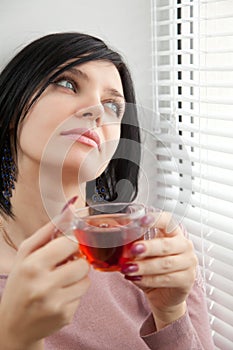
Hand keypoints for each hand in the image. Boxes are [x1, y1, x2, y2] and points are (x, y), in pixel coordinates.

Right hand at [0, 205, 89, 348]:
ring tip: (61, 281)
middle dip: (75, 262)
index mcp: (32, 265)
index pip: (70, 243)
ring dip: (78, 278)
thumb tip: (72, 208)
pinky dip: (74, 294)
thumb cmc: (20, 283)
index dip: (71, 243)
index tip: (65, 247)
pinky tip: (59, 296)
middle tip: (63, 265)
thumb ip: (49, 230)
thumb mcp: (26, 253)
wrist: (13, 325)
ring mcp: (55, 304)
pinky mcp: (65, 317)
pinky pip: (82, 297)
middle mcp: (43, 286)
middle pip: (82, 263)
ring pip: (87, 280)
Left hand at [121, 211, 197, 328]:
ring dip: (145, 266)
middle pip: (166, 244)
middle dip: (148, 247)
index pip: (168, 221)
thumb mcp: (143, 255)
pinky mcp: (187, 279)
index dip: (155, 220)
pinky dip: (149, 279)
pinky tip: (136, 279)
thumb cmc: (153, 269)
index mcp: (173, 233)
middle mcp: (184, 245)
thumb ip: (135, 246)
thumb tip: (121, 240)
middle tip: (132, 249)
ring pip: (166, 263)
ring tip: (128, 268)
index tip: (141, 221)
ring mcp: (188, 262)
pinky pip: (167, 278)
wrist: (163, 294)